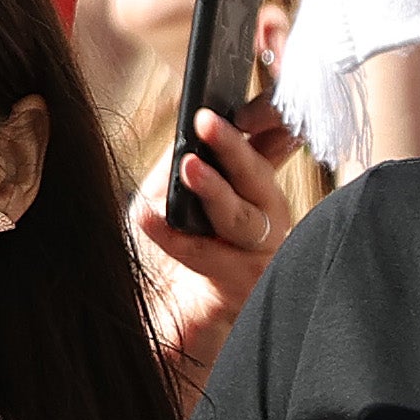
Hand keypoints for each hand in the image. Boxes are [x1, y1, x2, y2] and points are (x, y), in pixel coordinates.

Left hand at [136, 97, 297, 401]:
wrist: (169, 322)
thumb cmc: (173, 249)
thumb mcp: (172, 196)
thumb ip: (183, 165)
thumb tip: (194, 127)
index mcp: (256, 189)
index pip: (271, 146)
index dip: (268, 121)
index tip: (254, 97)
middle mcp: (269, 222)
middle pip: (259, 179)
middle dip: (234, 148)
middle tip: (206, 120)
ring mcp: (261, 258)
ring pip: (243, 220)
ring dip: (215, 191)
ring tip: (188, 167)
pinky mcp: (240, 290)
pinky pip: (209, 259)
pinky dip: (175, 237)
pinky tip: (148, 216)